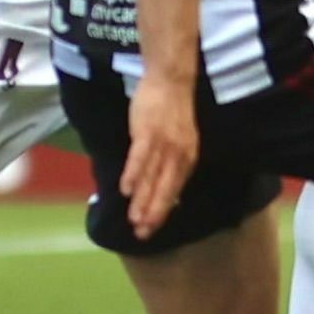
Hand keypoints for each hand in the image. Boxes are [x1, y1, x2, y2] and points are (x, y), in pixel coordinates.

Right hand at [119, 73, 198, 240]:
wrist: (171, 81)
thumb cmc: (172, 110)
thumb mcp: (180, 141)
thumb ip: (172, 163)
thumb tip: (162, 188)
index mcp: (187, 158)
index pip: (174, 191)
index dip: (162, 211)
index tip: (151, 229)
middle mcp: (178, 155)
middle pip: (165, 190)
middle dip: (152, 213)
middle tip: (141, 233)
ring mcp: (163, 144)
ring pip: (152, 178)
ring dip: (142, 200)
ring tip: (132, 219)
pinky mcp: (148, 133)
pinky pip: (140, 158)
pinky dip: (134, 174)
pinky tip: (126, 190)